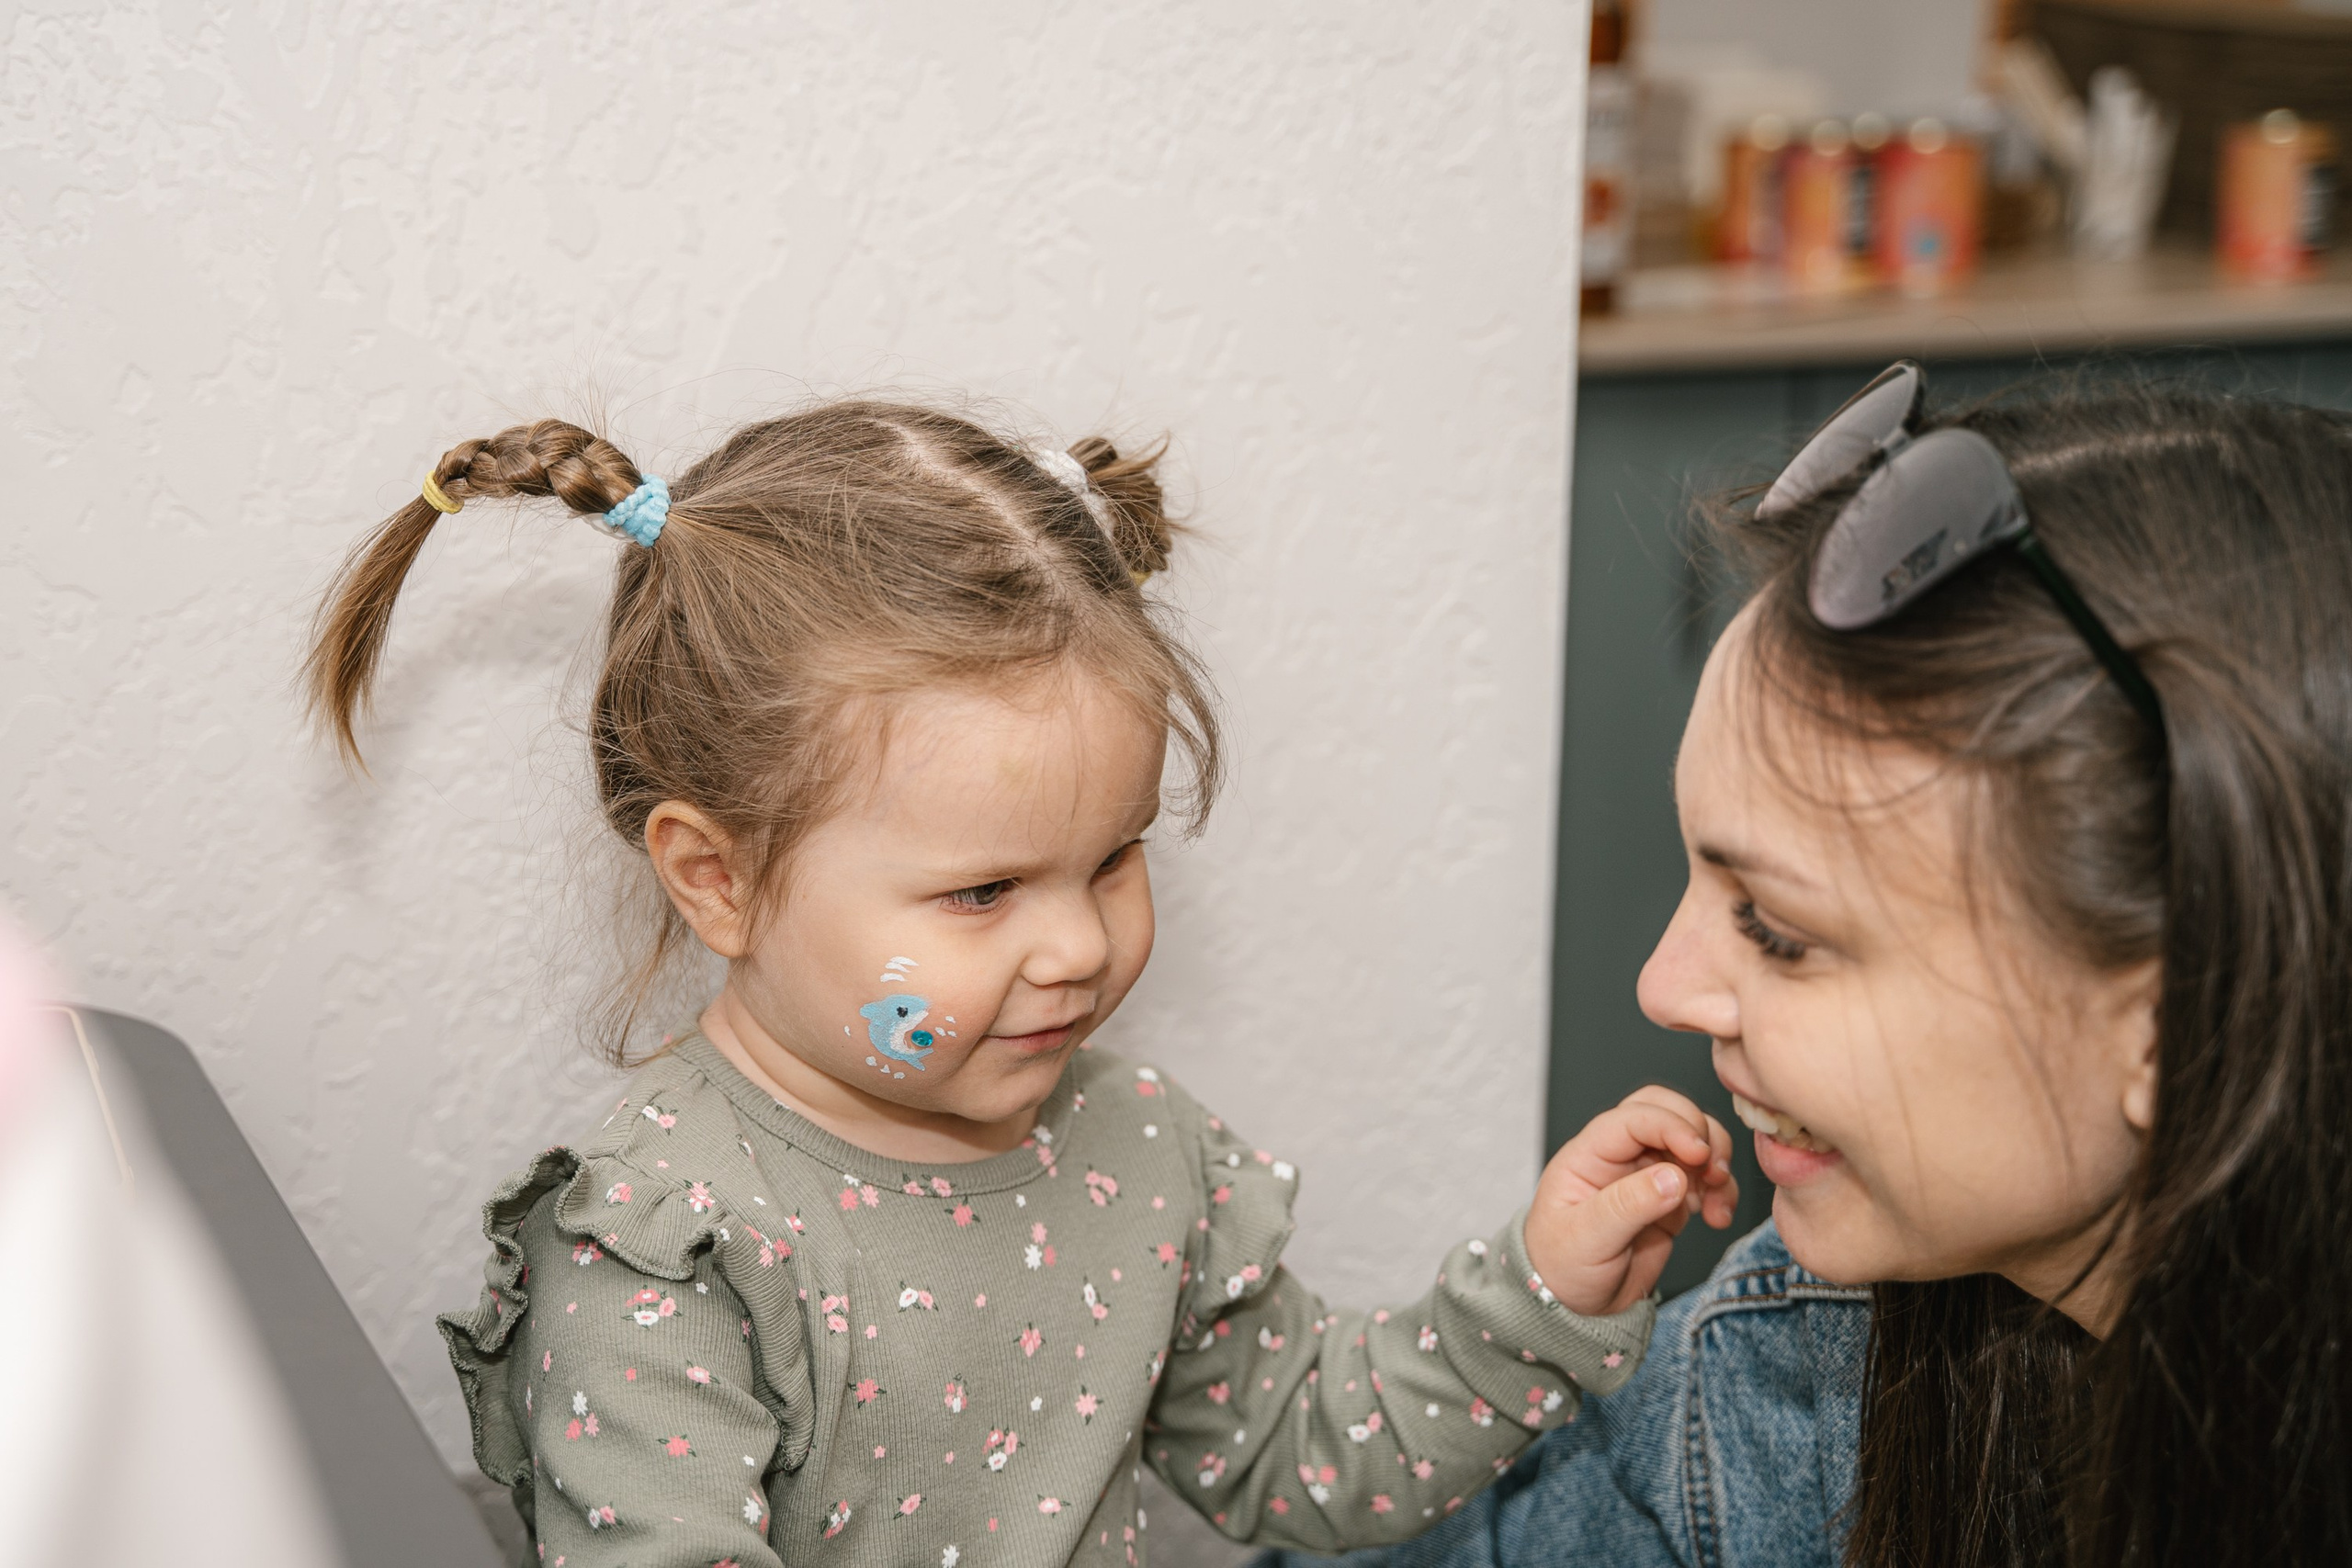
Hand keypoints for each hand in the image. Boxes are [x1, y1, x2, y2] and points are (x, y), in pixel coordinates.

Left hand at [1521, 1086, 1738, 1316]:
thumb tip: (1675, 1177)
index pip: (1632, 1118)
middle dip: (1698, 1131)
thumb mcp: (1586, 1239)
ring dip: (1715, 1161)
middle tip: (1712, 1167)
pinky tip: (1719, 1217)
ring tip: (1719, 1196)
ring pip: (1692, 1141)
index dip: (1670, 1125)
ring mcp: (1646, 1176)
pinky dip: (1722, 1190)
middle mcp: (1619, 1157)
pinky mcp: (1670, 1200)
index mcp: (1589, 1154)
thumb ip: (1628, 1206)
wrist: (1574, 1308)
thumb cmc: (1561, 1268)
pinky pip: (1705, 1179)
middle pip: (1666, 1112)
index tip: (1697, 1153)